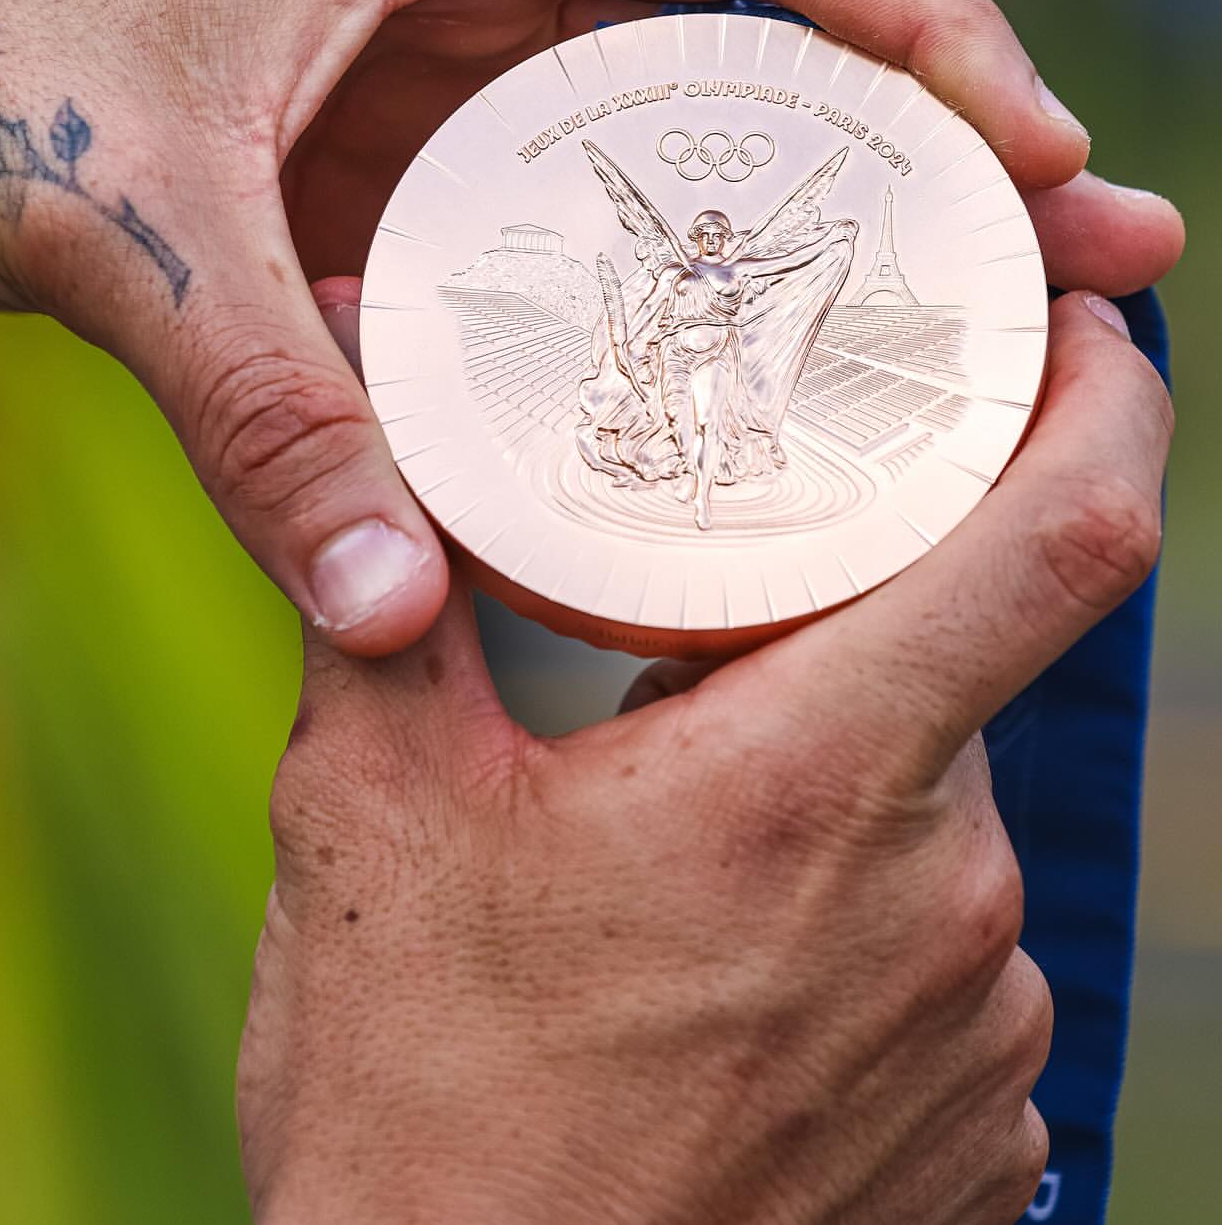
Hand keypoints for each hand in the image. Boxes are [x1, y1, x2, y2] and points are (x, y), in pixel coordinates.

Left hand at [0, 0, 1182, 651]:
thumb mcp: (117, 207)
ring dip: (774, 256)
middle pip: (742, 59)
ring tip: (922, 367)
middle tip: (1063, 278)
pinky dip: (601, 330)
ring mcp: (397, 84)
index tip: (1037, 158)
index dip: (922, 37)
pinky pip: (513, 257)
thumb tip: (399, 619)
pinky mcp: (332, 182)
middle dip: (913, 161)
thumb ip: (265, 411)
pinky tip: (678, 422)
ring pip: (641, 168)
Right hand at [237, 291, 1171, 1222]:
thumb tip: (357, 422)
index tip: (1086, 327)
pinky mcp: (979, 1137)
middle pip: (959, 672)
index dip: (1107, 403)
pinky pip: (944, 956)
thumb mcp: (375, 816)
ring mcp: (980, 1035)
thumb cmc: (425, 1112)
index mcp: (808, 781)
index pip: (1062, 543)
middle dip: (855, 624)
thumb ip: (392, 599)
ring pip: (936, 817)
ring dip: (834, 784)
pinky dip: (853, 915)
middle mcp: (943, 899)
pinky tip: (718, 965)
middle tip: (712, 628)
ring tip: (675, 839)